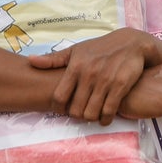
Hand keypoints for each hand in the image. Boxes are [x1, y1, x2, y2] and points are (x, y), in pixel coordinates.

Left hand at [28, 29, 150, 125]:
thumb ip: (53, 59)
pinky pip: (109, 112)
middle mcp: (88, 74)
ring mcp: (105, 81)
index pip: (59, 97)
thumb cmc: (99, 48)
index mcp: (75, 66)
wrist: (130, 43)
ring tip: (91, 115)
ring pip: (91, 113)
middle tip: (79, 114)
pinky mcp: (120, 86)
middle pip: (75, 110)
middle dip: (76, 116)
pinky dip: (105, 119)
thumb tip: (30, 61)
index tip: (63, 109)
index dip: (58, 108)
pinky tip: (105, 117)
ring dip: (90, 118)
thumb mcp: (75, 50)